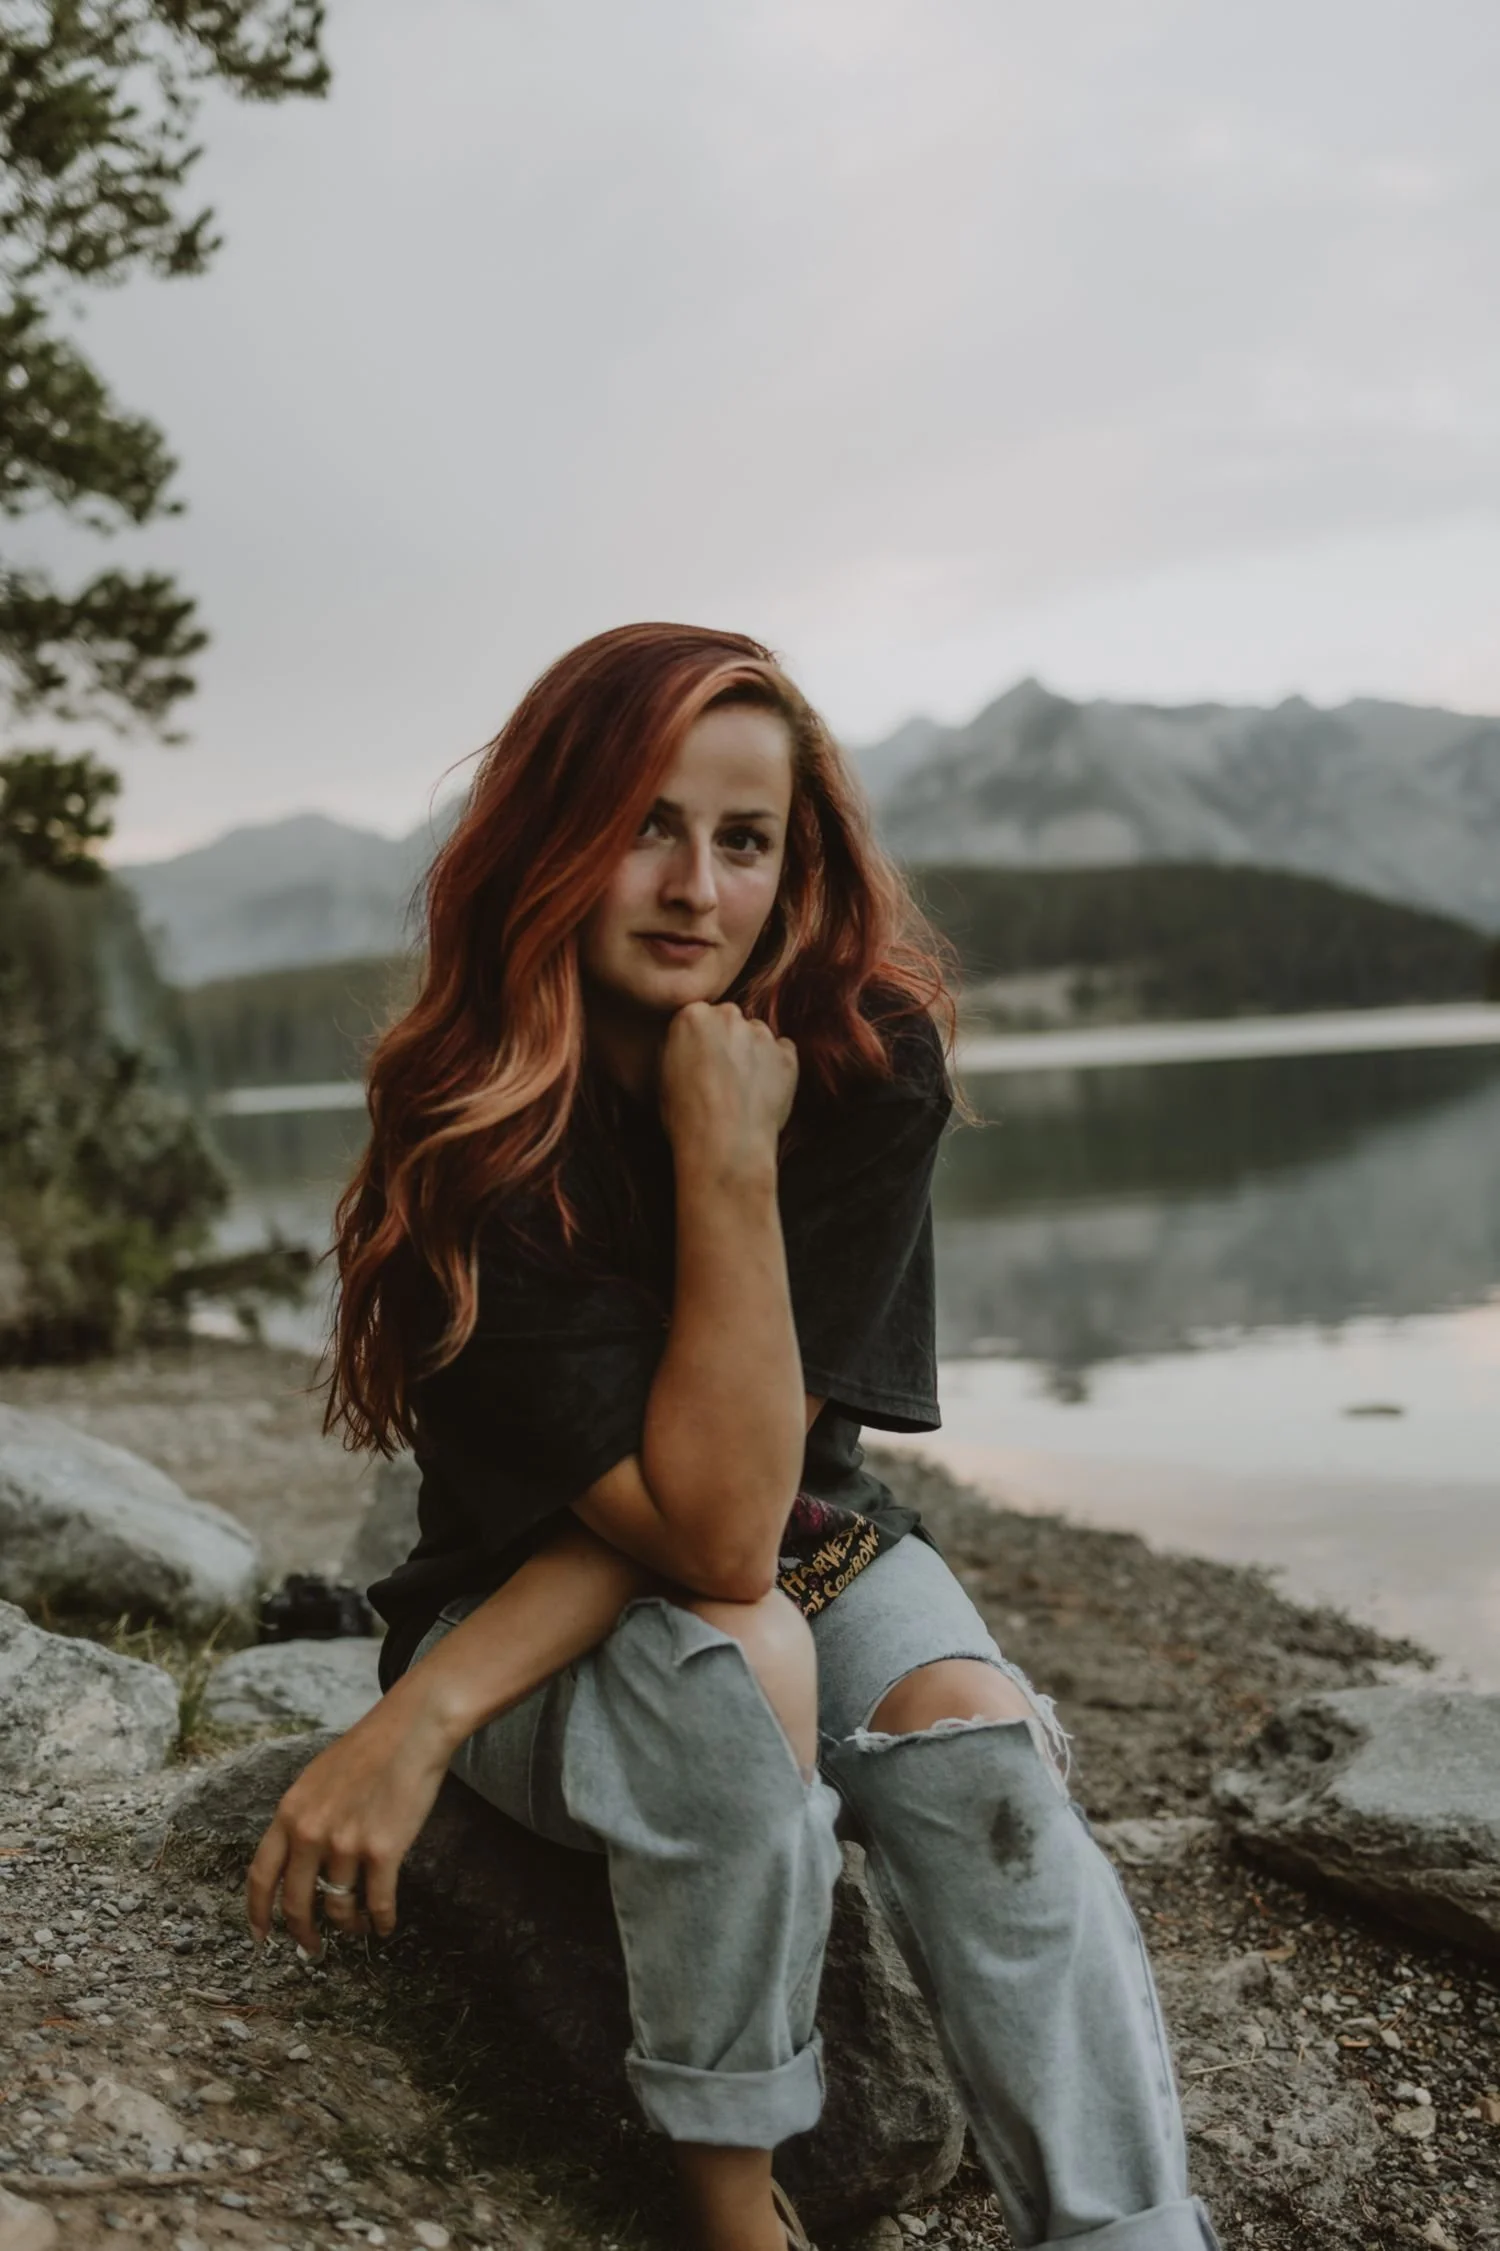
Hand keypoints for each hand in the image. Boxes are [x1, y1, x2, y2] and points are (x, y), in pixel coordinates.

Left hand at [245, 1683, 454, 1952]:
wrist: (412, 1728)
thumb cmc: (369, 1749)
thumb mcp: (316, 1779)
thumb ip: (301, 1818)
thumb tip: (296, 1860)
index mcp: (289, 1813)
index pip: (261, 1876)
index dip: (257, 1913)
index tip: (260, 1937)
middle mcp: (311, 1832)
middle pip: (296, 1903)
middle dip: (303, 1934)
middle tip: (312, 1949)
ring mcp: (346, 1843)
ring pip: (339, 1907)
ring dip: (349, 1926)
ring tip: (358, 1927)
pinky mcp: (383, 1850)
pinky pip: (378, 1902)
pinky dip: (382, 1920)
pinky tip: (385, 1925)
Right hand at [659, 1001, 797, 1175]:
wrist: (724, 1145)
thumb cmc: (685, 1117)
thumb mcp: (662, 1076)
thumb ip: (679, 1048)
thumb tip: (688, 1047)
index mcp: (692, 1016)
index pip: (698, 1016)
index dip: (700, 1041)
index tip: (700, 1061)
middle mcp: (729, 1016)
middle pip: (730, 1020)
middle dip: (727, 1041)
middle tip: (721, 1075)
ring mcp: (762, 1034)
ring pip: (757, 1035)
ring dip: (752, 1053)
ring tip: (743, 1089)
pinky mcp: (787, 1055)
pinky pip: (783, 1053)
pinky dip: (776, 1067)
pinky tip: (763, 1092)